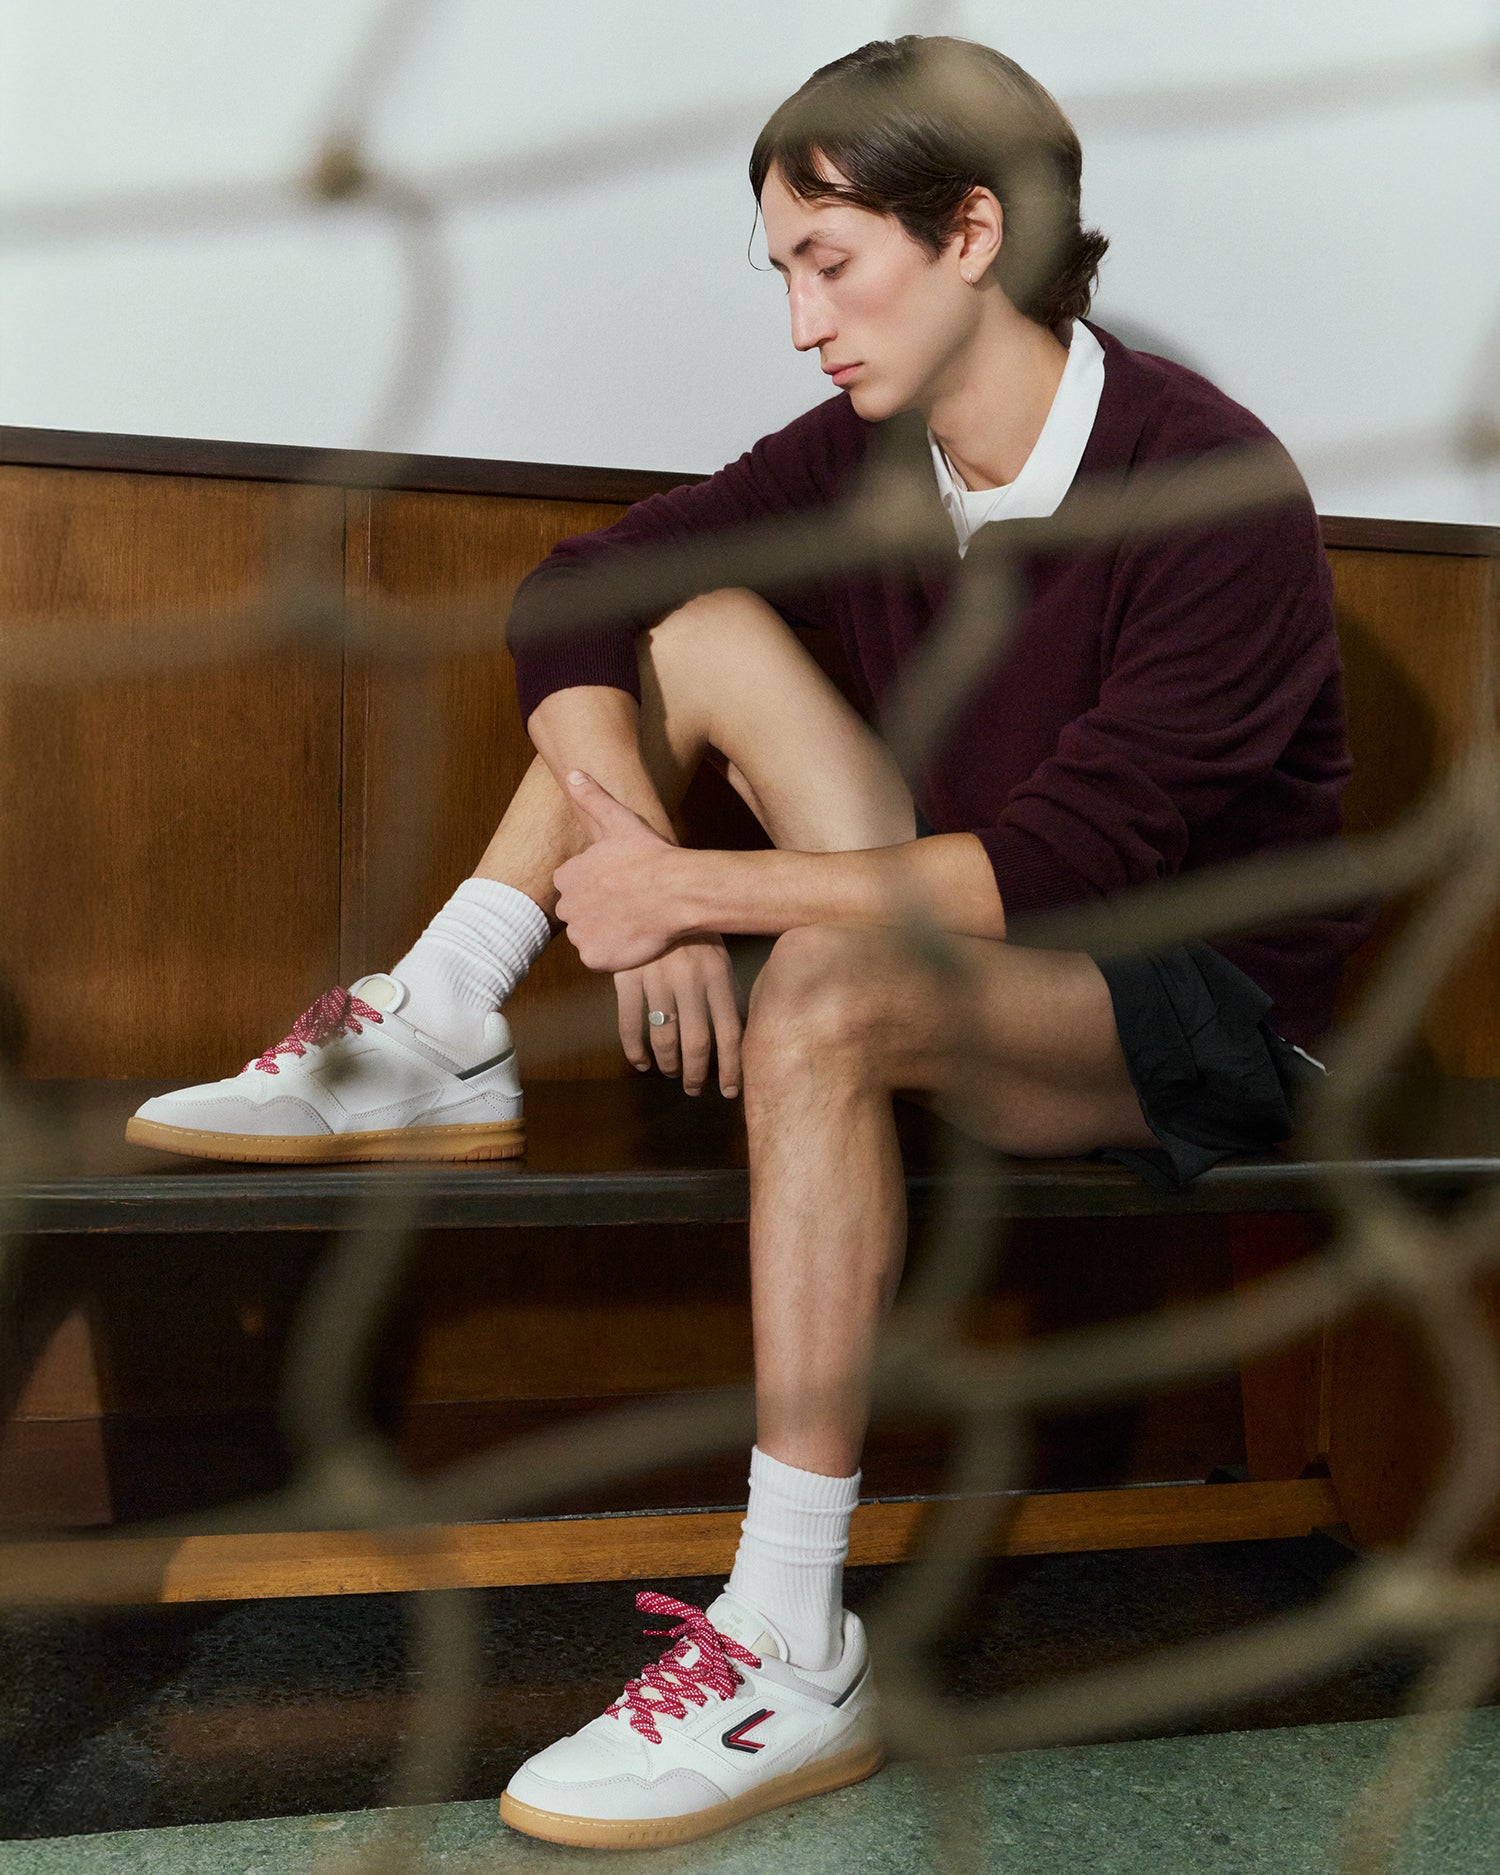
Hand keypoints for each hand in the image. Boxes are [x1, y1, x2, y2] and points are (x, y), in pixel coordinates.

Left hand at [553, 771, 690, 972]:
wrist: (676, 892)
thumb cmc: (650, 855)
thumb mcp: (619, 820)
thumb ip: (592, 798)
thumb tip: (573, 772)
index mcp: (567, 875)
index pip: (573, 885)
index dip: (598, 886)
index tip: (620, 883)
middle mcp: (567, 906)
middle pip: (578, 913)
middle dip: (599, 910)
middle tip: (629, 904)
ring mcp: (580, 934)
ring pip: (589, 936)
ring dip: (606, 932)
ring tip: (634, 921)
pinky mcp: (595, 957)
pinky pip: (599, 957)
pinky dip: (613, 953)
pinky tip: (634, 938)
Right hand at [615, 936, 742, 1097]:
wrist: (652, 895)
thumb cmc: (692, 932)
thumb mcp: (718, 955)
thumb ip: (725, 992)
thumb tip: (738, 1036)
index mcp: (718, 975)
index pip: (730, 1032)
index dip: (731, 1067)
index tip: (730, 1091)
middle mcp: (690, 980)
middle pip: (697, 1042)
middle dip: (697, 1074)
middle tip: (694, 1089)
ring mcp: (657, 978)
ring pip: (664, 1037)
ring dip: (668, 1063)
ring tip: (671, 1072)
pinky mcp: (627, 977)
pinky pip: (629, 1023)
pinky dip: (634, 1050)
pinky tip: (640, 1062)